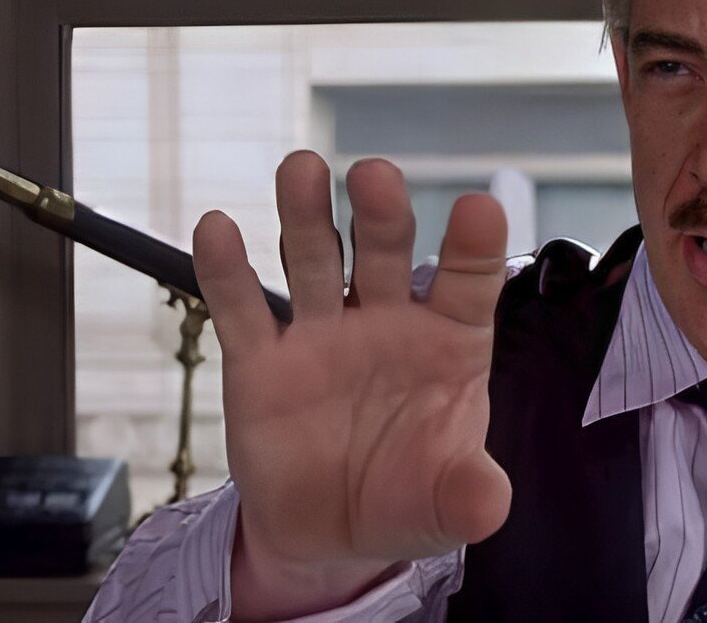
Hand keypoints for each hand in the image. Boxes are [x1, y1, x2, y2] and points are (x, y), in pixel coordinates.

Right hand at [192, 151, 510, 616]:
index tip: (478, 210)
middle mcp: (386, 322)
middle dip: (379, 214)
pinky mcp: (260, 363)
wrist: (331, 536)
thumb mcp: (449, 506)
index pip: (467, 282)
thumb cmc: (407, 498)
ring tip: (302, 170)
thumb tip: (488, 506)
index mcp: (448, 341)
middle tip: (374, 176)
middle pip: (383, 254)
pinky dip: (227, 269)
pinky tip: (217, 228)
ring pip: (312, 261)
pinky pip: (242, 309)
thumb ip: (470, 498)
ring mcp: (321, 335)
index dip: (473, 247)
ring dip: (306, 216)